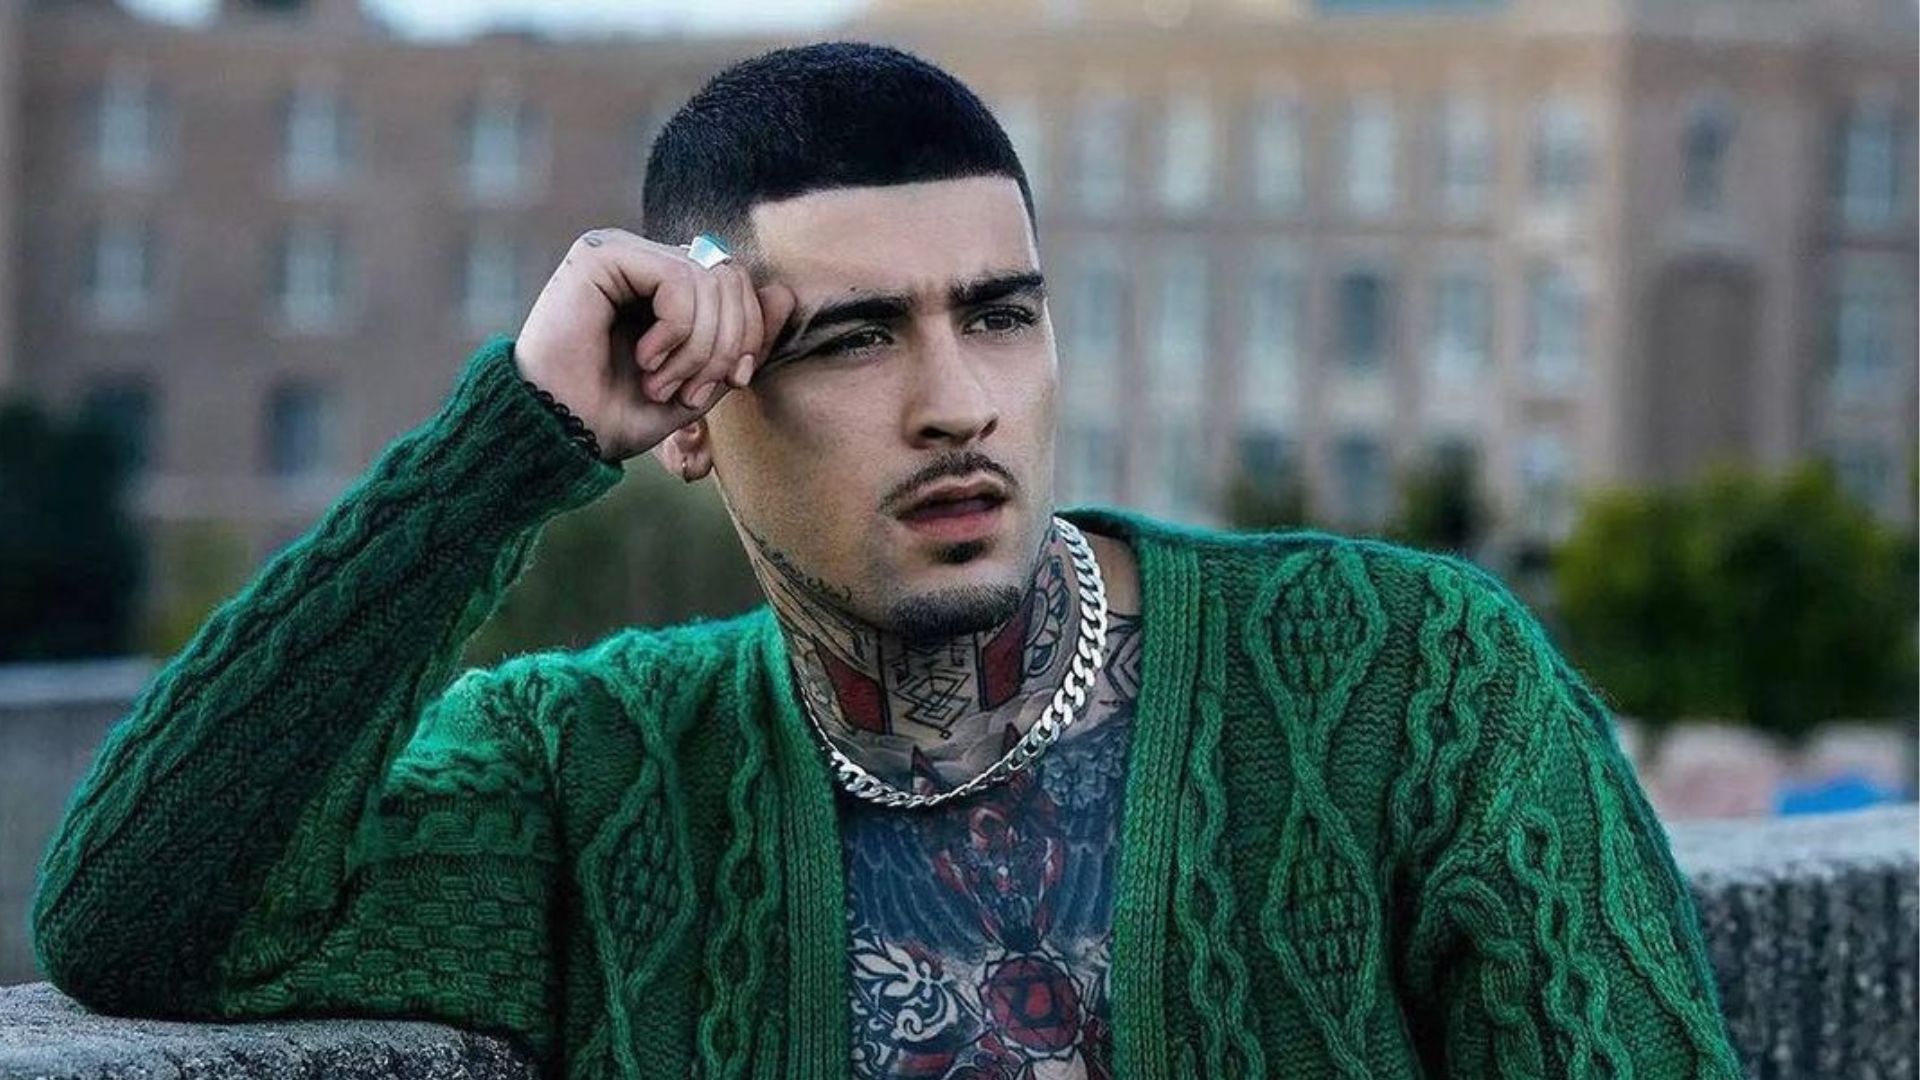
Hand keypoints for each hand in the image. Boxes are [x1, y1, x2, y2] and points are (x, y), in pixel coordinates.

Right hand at [512, 228, 795, 462]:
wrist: (561, 436)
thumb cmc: (620, 414)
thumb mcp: (703, 381)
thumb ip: (743, 339)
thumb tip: (785, 291)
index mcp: (665, 284)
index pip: (736, 282)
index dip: (750, 333)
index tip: (731, 383)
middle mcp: (643, 260)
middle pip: (730, 275)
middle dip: (726, 344)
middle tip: (692, 392)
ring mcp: (621, 252)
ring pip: (709, 278)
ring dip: (698, 347)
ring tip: (662, 383)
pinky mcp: (601, 255)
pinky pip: (678, 278)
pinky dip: (677, 330)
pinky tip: (647, 359)